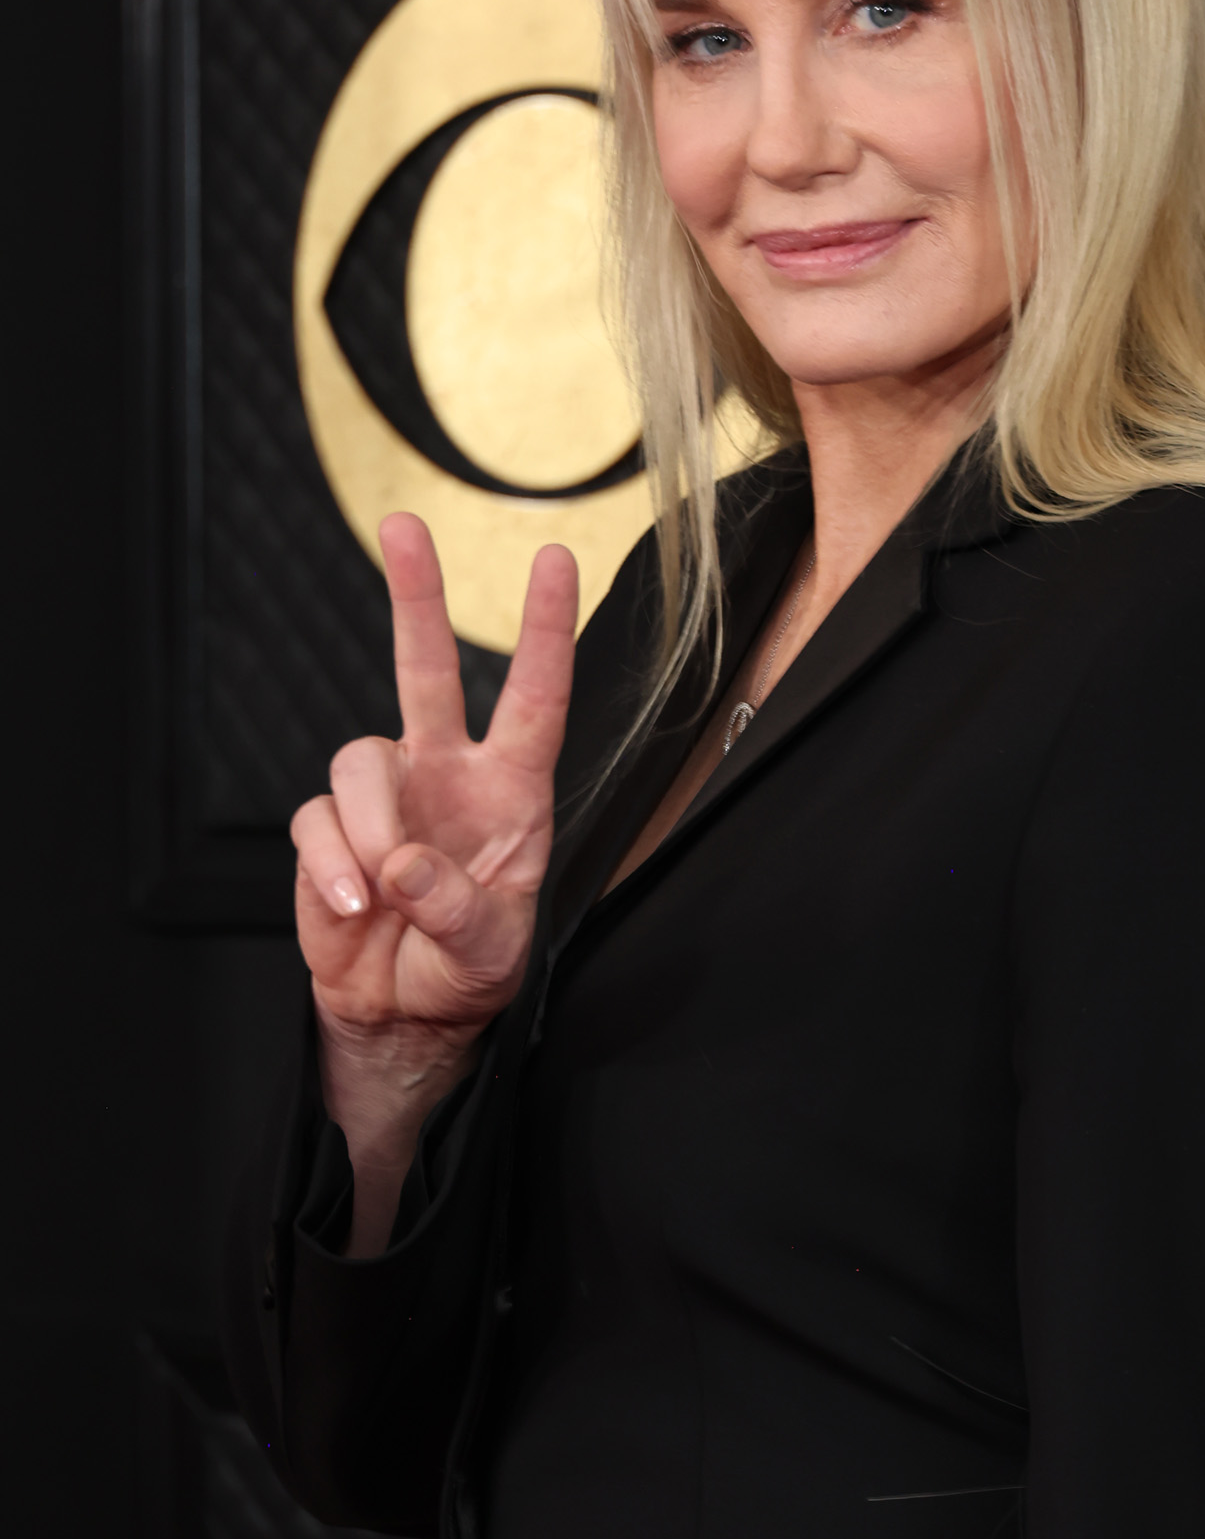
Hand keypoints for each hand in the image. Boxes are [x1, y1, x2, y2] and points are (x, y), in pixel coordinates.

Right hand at [291, 512, 575, 1078]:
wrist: (403, 1012)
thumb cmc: (466, 970)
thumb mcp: (491, 953)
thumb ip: (459, 909)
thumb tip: (407, 862)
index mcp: (510, 790)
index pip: (535, 697)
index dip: (545, 629)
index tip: (553, 559)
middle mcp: (444, 774)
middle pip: (425, 668)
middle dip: (416, 594)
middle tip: (404, 525)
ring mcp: (384, 796)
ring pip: (360, 762)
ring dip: (372, 832)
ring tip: (384, 897)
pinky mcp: (327, 829)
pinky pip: (317, 823)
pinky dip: (334, 869)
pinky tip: (354, 910)